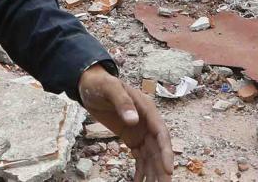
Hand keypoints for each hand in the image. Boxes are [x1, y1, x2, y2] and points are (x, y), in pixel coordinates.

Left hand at [78, 65, 173, 181]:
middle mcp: (148, 123)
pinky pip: (140, 158)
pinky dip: (141, 171)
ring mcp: (141, 132)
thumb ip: (122, 102)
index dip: (166, 152)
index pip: (161, 134)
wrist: (90, 85)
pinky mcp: (132, 139)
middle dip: (162, 169)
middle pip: (158, 149)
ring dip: (153, 173)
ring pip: (151, 156)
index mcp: (148, 110)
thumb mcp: (110, 89)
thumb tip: (133, 120)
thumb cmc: (101, 84)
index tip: (167, 169)